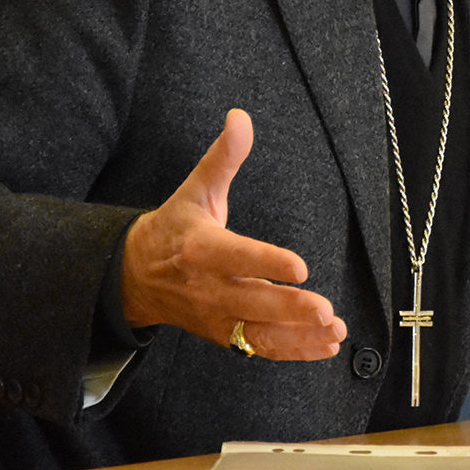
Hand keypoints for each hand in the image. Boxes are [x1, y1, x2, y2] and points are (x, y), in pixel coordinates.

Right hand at [121, 109, 347, 358]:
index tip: (299, 267)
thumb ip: (223, 157)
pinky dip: (293, 351)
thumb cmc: (174, 229)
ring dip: (299, 338)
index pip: (237, 257)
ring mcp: (217, 317)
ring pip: (260, 333)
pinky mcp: (224, 335)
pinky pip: (260, 348)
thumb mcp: (195, 189)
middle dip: (290, 310)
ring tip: (334, 332)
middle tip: (325, 310)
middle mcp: (209, 288)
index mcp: (201, 248)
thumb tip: (241, 118)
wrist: (135, 276)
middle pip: (252, 302)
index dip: (267, 263)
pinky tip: (325, 346)